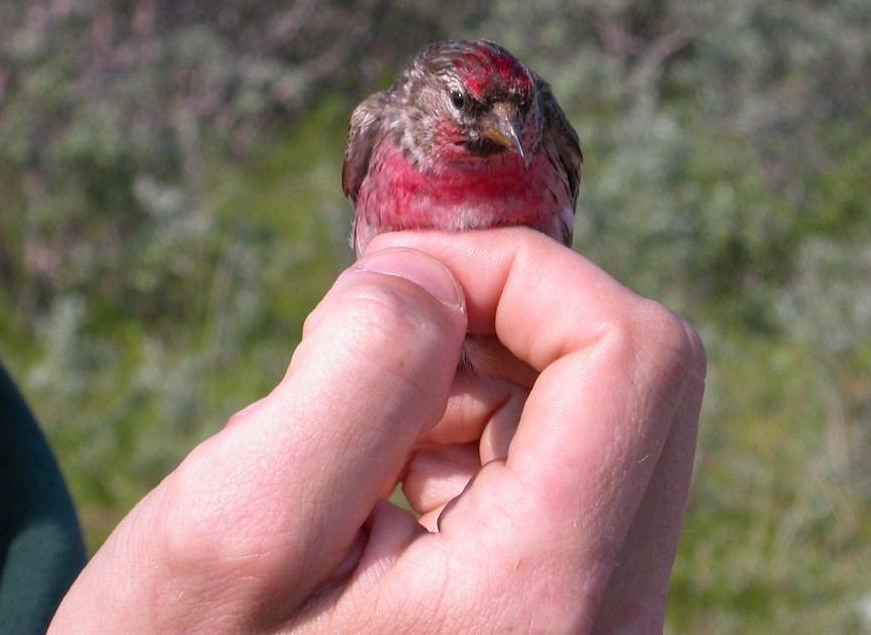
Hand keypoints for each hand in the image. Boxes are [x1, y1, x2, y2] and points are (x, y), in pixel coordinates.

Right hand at [49, 228, 705, 632]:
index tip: (400, 276)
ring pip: (596, 409)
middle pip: (634, 375)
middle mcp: (611, 622)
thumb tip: (436, 276)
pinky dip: (475, 427)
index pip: (632, 355)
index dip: (521, 271)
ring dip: (477, 375)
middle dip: (497, 316)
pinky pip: (564, 462)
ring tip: (355, 438)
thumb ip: (356, 373)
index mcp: (544, 599)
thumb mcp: (236, 522)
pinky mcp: (572, 611)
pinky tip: (383, 479)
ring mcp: (601, 621)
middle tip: (365, 338)